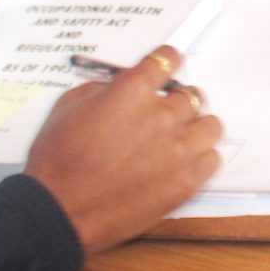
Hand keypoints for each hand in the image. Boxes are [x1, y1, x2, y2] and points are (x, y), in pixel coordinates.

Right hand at [24, 47, 222, 255]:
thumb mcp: (69, 106)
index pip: (168, 59)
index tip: (168, 66)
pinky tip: (182, 162)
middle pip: (191, 94)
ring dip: (195, 127)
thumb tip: (122, 85)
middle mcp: (161, 116)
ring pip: (210, 125)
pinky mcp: (186, 182)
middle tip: (166, 110)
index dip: (167, 61)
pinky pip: (212, 159)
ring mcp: (178, 150)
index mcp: (133, 91)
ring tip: (180, 137)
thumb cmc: (57, 161)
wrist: (59, 211)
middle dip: (178, 99)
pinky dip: (200, 157)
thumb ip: (103, 89)